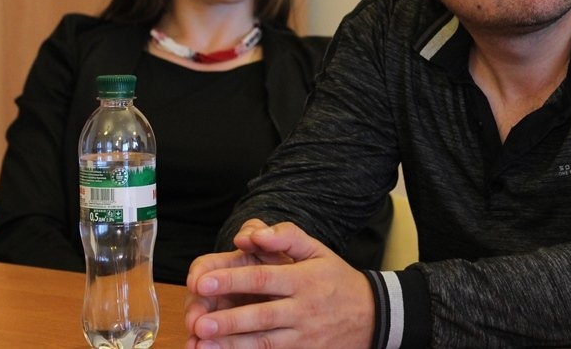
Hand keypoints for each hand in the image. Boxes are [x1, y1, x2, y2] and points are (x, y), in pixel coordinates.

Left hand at [184, 219, 374, 348]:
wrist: (372, 316)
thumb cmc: (336, 280)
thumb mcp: (319, 250)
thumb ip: (287, 236)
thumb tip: (253, 233)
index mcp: (304, 279)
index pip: (264, 278)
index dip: (233, 280)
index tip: (203, 281)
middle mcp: (303, 309)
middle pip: (261, 315)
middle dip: (229, 319)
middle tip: (198, 321)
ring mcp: (303, 336)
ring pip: (264, 342)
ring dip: (232, 345)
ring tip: (202, 344)